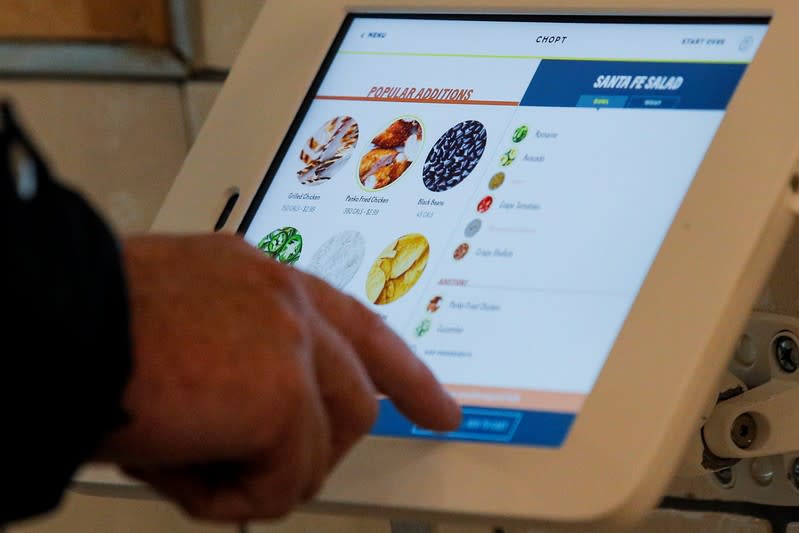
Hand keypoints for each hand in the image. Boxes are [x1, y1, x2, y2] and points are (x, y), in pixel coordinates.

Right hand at [96, 233, 459, 521]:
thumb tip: (261, 440)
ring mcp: (290, 342)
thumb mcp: (177, 336)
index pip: (356, 326)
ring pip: (327, 443)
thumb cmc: (88, 333)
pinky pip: (285, 480)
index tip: (435, 406)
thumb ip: (236, 369)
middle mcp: (285, 301)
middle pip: (357, 396)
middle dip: (322, 450)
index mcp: (261, 280)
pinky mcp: (281, 393)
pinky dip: (234, 497)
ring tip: (200, 470)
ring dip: (266, 474)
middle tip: (273, 478)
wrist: (42, 327)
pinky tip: (183, 476)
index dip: (400, 371)